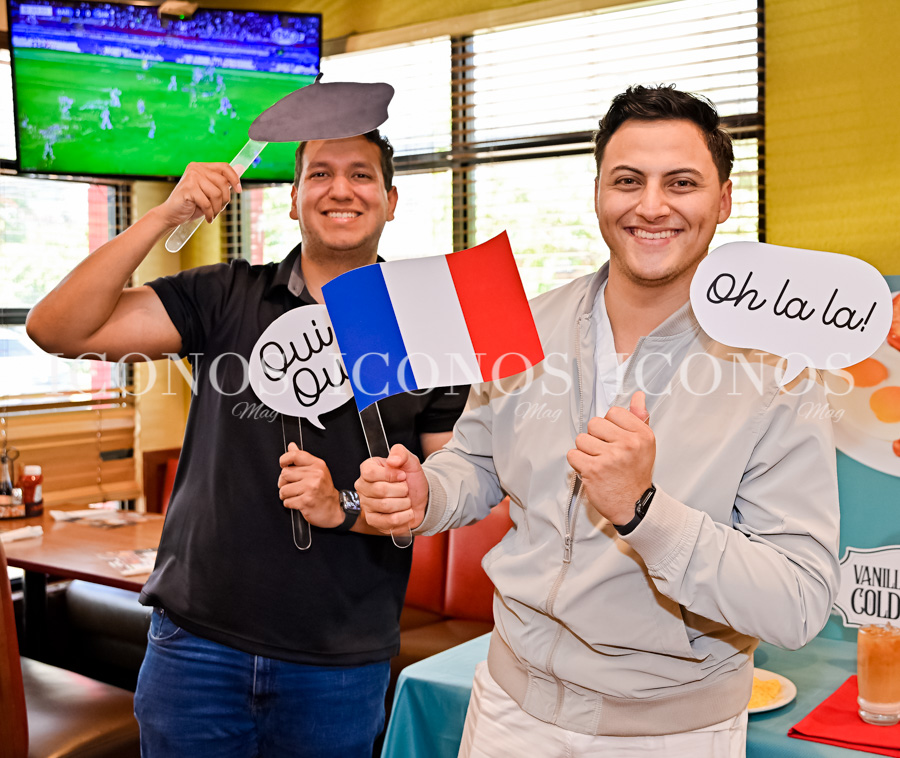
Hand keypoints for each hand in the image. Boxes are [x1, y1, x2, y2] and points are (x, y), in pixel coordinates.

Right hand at [157, 162, 241, 227]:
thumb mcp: (211, 193)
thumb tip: (241, 170)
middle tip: (218, 209)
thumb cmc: (193, 204)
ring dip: (217, 209)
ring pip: (217, 194)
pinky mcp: (188, 189)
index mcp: (202, 167)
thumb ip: (223, 183)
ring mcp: (191, 177)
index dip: (235, 178)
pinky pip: (207, 203)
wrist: (172, 214)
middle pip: (223, 183)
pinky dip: (210, 214)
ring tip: (212, 214)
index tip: (239, 190)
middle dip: (225, 200)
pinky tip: (208, 218)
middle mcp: (196, 169)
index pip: (224, 167)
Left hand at [278, 443, 342, 528]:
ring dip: (286, 495)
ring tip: (295, 495)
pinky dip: (290, 504)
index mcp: (317, 465)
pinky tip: (299, 503)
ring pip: (284, 489)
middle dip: (283, 482)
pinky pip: (287, 501)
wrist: (335, 509)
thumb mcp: (317, 471)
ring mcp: (311, 488)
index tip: (283, 465)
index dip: (284, 459)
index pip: (295, 455)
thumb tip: (291, 446)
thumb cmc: (324, 491)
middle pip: (285, 473)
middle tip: (291, 486)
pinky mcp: (306, 501)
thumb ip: (302, 459)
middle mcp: (315, 475)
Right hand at [356, 444, 427, 533]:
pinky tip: (406, 512)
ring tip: (406, 500)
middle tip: (406, 489)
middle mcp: (363, 487)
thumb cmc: (411, 479)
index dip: (390, 475)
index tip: (402, 475)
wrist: (420, 498)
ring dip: (404, 503)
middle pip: (380, 490)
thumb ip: (401, 453)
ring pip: (386, 506)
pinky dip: (404, 517)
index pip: (370, 472)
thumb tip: (392, 460)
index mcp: (368, 469)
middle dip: (401, 490)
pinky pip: (389, 521)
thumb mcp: (410, 461)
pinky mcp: (373, 521)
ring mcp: (366, 505)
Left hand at [566, 391, 654, 524]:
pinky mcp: (593, 470)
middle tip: (605, 452)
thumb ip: (639, 418)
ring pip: (581, 439)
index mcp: (641, 435)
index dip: (609, 425)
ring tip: (598, 462)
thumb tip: (638, 396)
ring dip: (585, 451)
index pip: (613, 412)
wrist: (634, 505)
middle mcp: (628, 444)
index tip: (615, 439)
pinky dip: (578, 462)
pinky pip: (573, 454)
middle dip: (595, 437)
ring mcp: (610, 457)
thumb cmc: (636, 473)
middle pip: (594, 423)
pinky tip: (590, 470)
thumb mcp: (644, 444)